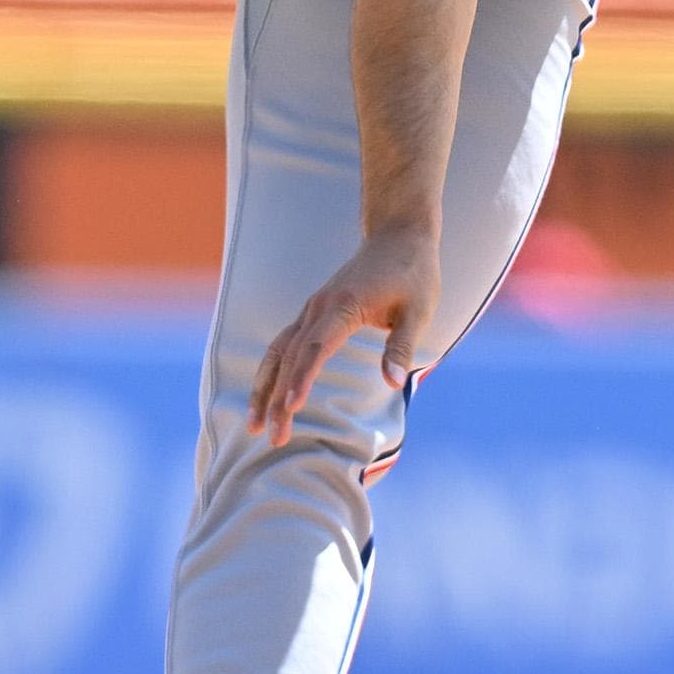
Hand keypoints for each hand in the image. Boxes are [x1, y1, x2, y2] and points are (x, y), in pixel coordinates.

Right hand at [246, 225, 441, 443]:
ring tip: (254, 424)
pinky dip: (271, 372)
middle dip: (278, 398)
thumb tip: (393, 383)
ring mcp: (312, 309)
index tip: (291, 408)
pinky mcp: (313, 313)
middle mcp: (320, 307)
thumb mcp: (420, 310)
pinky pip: (284, 345)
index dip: (302, 379)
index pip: (316, 348)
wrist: (398, 235)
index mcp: (345, 306)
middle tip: (273, 437)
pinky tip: (265, 395)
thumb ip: (402, 346)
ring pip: (279, 352)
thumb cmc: (413, 274)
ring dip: (264, 388)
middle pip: (291, 357)